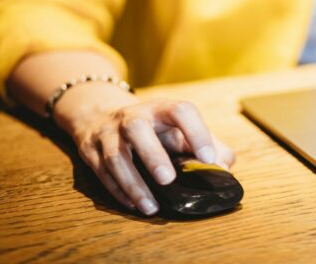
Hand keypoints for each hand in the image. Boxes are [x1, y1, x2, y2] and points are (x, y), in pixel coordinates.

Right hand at [53, 84, 234, 215]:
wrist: (102, 116)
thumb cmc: (154, 130)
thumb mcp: (181, 131)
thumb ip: (209, 146)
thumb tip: (225, 167)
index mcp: (161, 109)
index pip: (180, 111)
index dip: (196, 132)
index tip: (208, 159)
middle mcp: (132, 116)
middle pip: (136, 129)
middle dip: (152, 154)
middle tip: (168, 179)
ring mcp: (108, 132)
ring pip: (114, 155)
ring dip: (132, 183)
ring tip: (151, 207)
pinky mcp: (90, 150)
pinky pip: (101, 171)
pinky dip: (117, 190)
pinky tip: (134, 204)